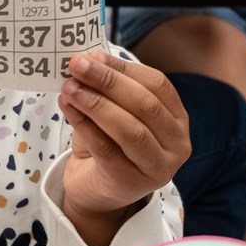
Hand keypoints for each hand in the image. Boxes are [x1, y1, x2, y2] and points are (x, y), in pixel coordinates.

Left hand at [58, 53, 188, 244]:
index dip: (123, 68)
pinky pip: (106, 149)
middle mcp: (177, 144)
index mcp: (177, 119)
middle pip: (144, 104)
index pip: (157, 84)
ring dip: (95, 103)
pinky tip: (68, 108)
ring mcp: (158, 167)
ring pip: (129, 129)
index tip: (92, 55)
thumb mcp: (111, 112)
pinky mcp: (131, 183)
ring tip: (69, 87)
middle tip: (76, 66)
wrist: (96, 191)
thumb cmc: (107, 143)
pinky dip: (84, 125)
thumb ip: (105, 88)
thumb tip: (87, 57)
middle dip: (107, 81)